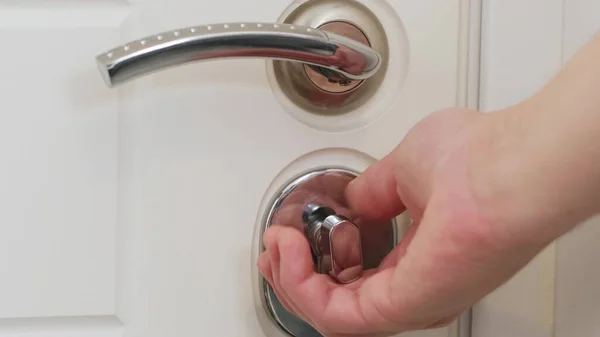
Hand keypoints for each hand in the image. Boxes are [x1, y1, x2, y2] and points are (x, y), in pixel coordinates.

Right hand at [257, 107, 553, 336]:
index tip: (291, 236)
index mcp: (421, 256)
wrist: (512, 168)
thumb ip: (373, 192)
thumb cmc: (477, 160)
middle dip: (294, 275)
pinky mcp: (400, 307)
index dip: (317, 260)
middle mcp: (416, 286)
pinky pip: (333, 314)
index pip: (357, 277)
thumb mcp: (403, 168)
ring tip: (278, 244)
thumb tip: (353, 199)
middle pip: (337, 300)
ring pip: (329, 313)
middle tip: (274, 246)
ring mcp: (409, 301)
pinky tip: (288, 251)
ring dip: (291, 279)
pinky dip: (300, 284)